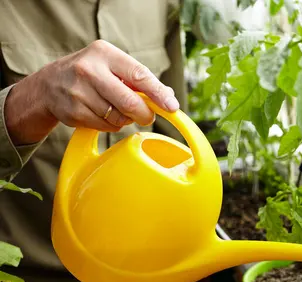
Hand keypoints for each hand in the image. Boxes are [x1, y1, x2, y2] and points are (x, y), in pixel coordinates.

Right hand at [5, 40, 179, 144]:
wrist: (49, 84)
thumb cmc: (92, 74)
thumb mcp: (113, 66)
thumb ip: (140, 79)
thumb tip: (169, 96)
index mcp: (105, 54)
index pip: (139, 75)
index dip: (158, 93)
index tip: (172, 106)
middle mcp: (89, 70)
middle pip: (129, 102)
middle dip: (144, 114)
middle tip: (147, 117)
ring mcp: (78, 92)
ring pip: (118, 118)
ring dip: (125, 119)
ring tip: (117, 109)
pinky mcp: (72, 112)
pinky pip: (105, 126)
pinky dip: (111, 125)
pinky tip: (103, 115)